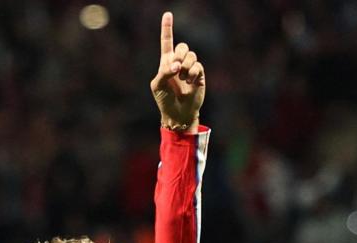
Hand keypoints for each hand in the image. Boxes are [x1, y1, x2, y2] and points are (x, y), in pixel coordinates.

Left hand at [150, 11, 204, 130]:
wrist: (178, 114)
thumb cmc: (164, 100)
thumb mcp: (158, 85)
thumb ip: (164, 72)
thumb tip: (177, 65)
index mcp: (166, 62)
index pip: (167, 42)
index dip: (167, 28)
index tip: (168, 14)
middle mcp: (179, 63)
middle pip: (183, 47)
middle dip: (179, 55)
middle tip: (175, 68)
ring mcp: (190, 69)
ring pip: (191, 55)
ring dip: (186, 66)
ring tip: (182, 78)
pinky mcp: (199, 75)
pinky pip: (198, 66)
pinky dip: (192, 73)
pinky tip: (189, 81)